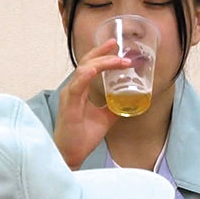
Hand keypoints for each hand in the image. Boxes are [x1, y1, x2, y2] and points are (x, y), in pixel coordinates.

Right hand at [54, 40, 130, 169]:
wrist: (70, 155)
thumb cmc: (82, 136)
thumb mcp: (105, 117)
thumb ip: (114, 106)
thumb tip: (130, 99)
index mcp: (80, 90)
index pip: (89, 66)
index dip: (101, 54)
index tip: (115, 46)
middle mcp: (73, 89)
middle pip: (86, 63)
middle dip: (101, 52)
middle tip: (116, 43)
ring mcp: (69, 96)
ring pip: (83, 71)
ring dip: (101, 63)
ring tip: (116, 59)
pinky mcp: (68, 106)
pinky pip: (77, 87)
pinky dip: (85, 76)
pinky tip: (94, 70)